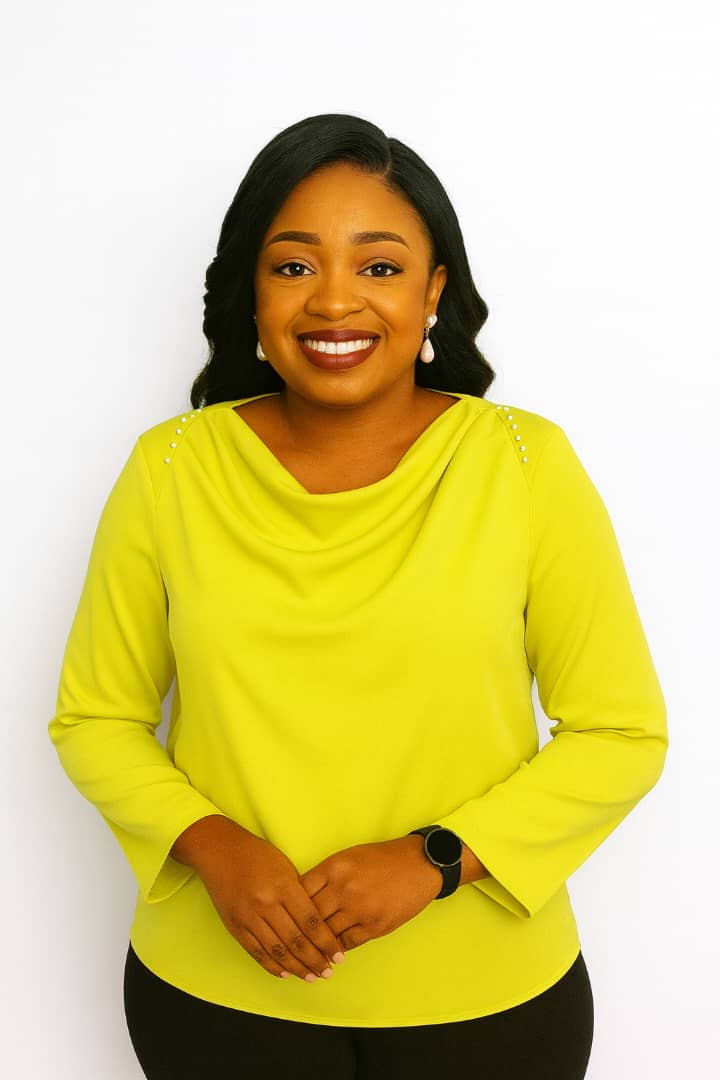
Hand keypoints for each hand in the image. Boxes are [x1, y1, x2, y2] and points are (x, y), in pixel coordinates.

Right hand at [187, 818, 346, 982]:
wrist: (219, 852)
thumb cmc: (257, 855)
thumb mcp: (285, 866)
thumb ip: (299, 893)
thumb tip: (317, 924)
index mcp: (283, 886)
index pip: (311, 921)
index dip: (326, 942)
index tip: (338, 955)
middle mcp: (266, 904)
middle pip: (296, 940)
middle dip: (315, 960)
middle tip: (328, 972)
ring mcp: (248, 917)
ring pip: (277, 951)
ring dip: (297, 968)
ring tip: (311, 977)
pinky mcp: (234, 926)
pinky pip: (256, 952)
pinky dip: (272, 965)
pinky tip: (285, 973)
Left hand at [298, 836, 441, 953]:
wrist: (419, 864)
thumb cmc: (382, 858)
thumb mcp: (349, 857)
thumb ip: (326, 875)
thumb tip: (303, 896)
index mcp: (335, 868)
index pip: (300, 891)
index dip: (290, 905)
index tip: (284, 915)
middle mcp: (344, 889)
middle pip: (310, 916)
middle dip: (299, 930)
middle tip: (288, 942)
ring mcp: (359, 909)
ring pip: (326, 934)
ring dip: (316, 946)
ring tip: (306, 955)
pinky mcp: (375, 926)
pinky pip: (346, 943)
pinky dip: (336, 950)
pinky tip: (330, 953)